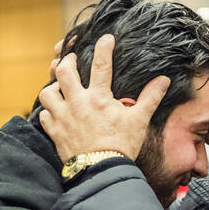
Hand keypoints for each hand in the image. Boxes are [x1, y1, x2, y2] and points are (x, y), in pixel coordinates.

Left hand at [39, 34, 169, 161]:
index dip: (103, 47)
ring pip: (47, 92)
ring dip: (52, 87)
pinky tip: (54, 110)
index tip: (105, 38)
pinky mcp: (55, 132)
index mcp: (99, 97)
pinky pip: (44, 115)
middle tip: (70, 59)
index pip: (101, 64)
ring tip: (58, 86)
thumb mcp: (139, 120)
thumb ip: (150, 98)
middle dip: (66, 61)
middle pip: (63, 72)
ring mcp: (63, 117)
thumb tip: (164, 80)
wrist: (102, 171)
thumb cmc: (121, 145)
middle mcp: (77, 103)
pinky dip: (48, 110)